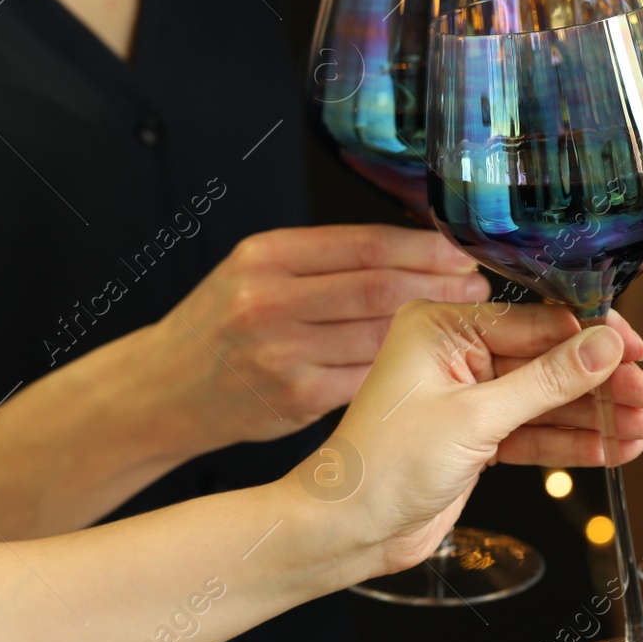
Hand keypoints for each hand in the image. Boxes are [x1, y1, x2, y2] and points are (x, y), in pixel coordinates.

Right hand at [123, 225, 491, 456]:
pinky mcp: (297, 398)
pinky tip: (430, 363)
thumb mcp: (255, 271)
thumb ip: (321, 260)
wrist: (164, 389)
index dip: (424, 248)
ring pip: (381, 335)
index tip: (460, 251)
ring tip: (464, 322)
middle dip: (441, 286)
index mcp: (267, 256)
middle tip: (478, 287)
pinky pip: (368, 377)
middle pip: (381, 287)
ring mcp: (284, 352)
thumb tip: (411, 247)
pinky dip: (404, 370)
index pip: (366, 244)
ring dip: (432, 330)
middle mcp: (271, 300)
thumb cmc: (220, 326)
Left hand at [320, 301, 642, 574]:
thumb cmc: (382, 467)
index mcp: (442, 326)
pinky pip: (537, 432)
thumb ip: (547, 381)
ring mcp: (469, 396)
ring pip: (548, 399)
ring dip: (596, 416)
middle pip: (549, 360)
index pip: (536, 320)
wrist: (347, 531)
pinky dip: (574, 443)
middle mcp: (457, 354)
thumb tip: (604, 344)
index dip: (592, 338)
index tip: (636, 352)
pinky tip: (616, 447)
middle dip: (601, 383)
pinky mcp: (478, 436)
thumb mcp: (475, 418)